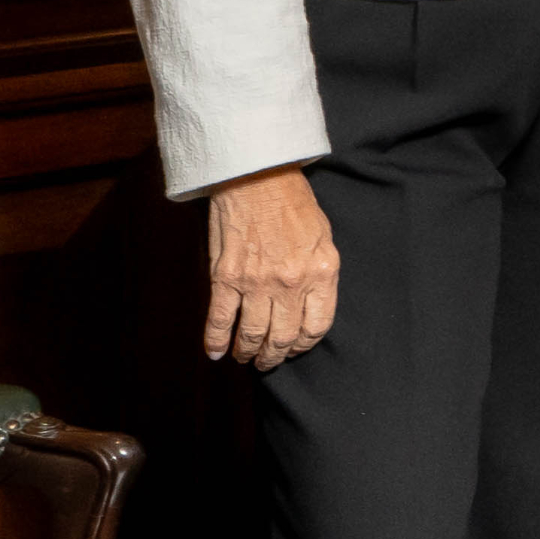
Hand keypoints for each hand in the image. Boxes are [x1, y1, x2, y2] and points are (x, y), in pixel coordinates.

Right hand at [204, 167, 338, 369]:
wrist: (258, 176)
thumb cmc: (293, 203)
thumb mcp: (323, 237)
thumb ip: (319, 273)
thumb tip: (310, 304)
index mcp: (321, 272)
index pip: (317, 325)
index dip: (305, 343)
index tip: (296, 347)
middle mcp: (291, 282)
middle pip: (284, 336)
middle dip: (276, 355)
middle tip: (268, 361)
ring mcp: (257, 282)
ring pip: (252, 334)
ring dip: (248, 352)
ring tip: (246, 356)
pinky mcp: (226, 277)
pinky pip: (220, 319)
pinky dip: (216, 341)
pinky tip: (216, 353)